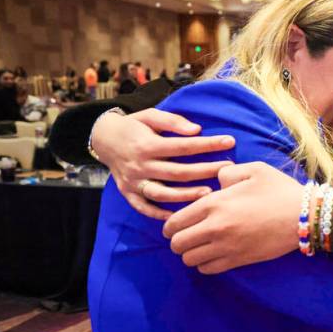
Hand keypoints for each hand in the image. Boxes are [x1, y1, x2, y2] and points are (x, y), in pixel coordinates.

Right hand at [91, 108, 235, 219]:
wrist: (102, 138)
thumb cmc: (133, 125)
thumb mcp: (150, 115)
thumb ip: (172, 121)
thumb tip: (196, 130)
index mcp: (147, 144)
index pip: (183, 146)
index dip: (207, 144)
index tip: (229, 142)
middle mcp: (140, 165)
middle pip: (177, 172)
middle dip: (205, 170)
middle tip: (227, 169)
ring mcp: (133, 181)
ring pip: (162, 193)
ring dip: (186, 196)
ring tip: (209, 194)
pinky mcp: (128, 192)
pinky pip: (144, 207)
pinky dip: (159, 214)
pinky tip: (178, 216)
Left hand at [162, 162, 302, 273]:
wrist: (304, 216)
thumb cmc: (279, 190)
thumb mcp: (254, 170)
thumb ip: (227, 173)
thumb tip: (216, 181)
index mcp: (214, 204)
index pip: (175, 222)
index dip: (170, 225)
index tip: (177, 224)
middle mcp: (215, 228)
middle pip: (177, 244)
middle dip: (178, 240)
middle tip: (188, 235)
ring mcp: (226, 247)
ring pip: (189, 260)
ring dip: (191, 253)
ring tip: (201, 246)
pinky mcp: (238, 260)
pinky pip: (207, 269)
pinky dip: (205, 264)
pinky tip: (214, 254)